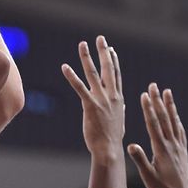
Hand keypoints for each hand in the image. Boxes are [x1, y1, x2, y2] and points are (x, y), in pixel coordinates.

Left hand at [62, 36, 124, 163]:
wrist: (108, 149)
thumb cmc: (112, 139)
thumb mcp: (119, 121)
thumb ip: (119, 111)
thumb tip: (122, 106)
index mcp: (118, 99)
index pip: (116, 75)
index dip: (114, 61)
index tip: (111, 49)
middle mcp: (111, 96)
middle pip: (108, 69)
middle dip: (104, 52)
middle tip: (100, 38)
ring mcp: (101, 99)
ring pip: (93, 73)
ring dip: (87, 58)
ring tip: (82, 45)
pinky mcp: (90, 105)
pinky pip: (79, 87)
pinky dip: (72, 76)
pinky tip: (65, 67)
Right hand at [128, 84, 187, 187]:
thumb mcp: (148, 176)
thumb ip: (140, 160)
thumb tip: (131, 146)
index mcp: (161, 149)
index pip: (153, 124)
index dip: (148, 109)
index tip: (144, 95)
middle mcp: (172, 144)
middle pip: (164, 118)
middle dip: (158, 101)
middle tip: (154, 85)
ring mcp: (179, 146)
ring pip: (174, 121)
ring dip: (169, 105)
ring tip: (167, 91)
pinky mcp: (182, 150)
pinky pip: (180, 130)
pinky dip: (176, 119)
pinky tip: (175, 114)